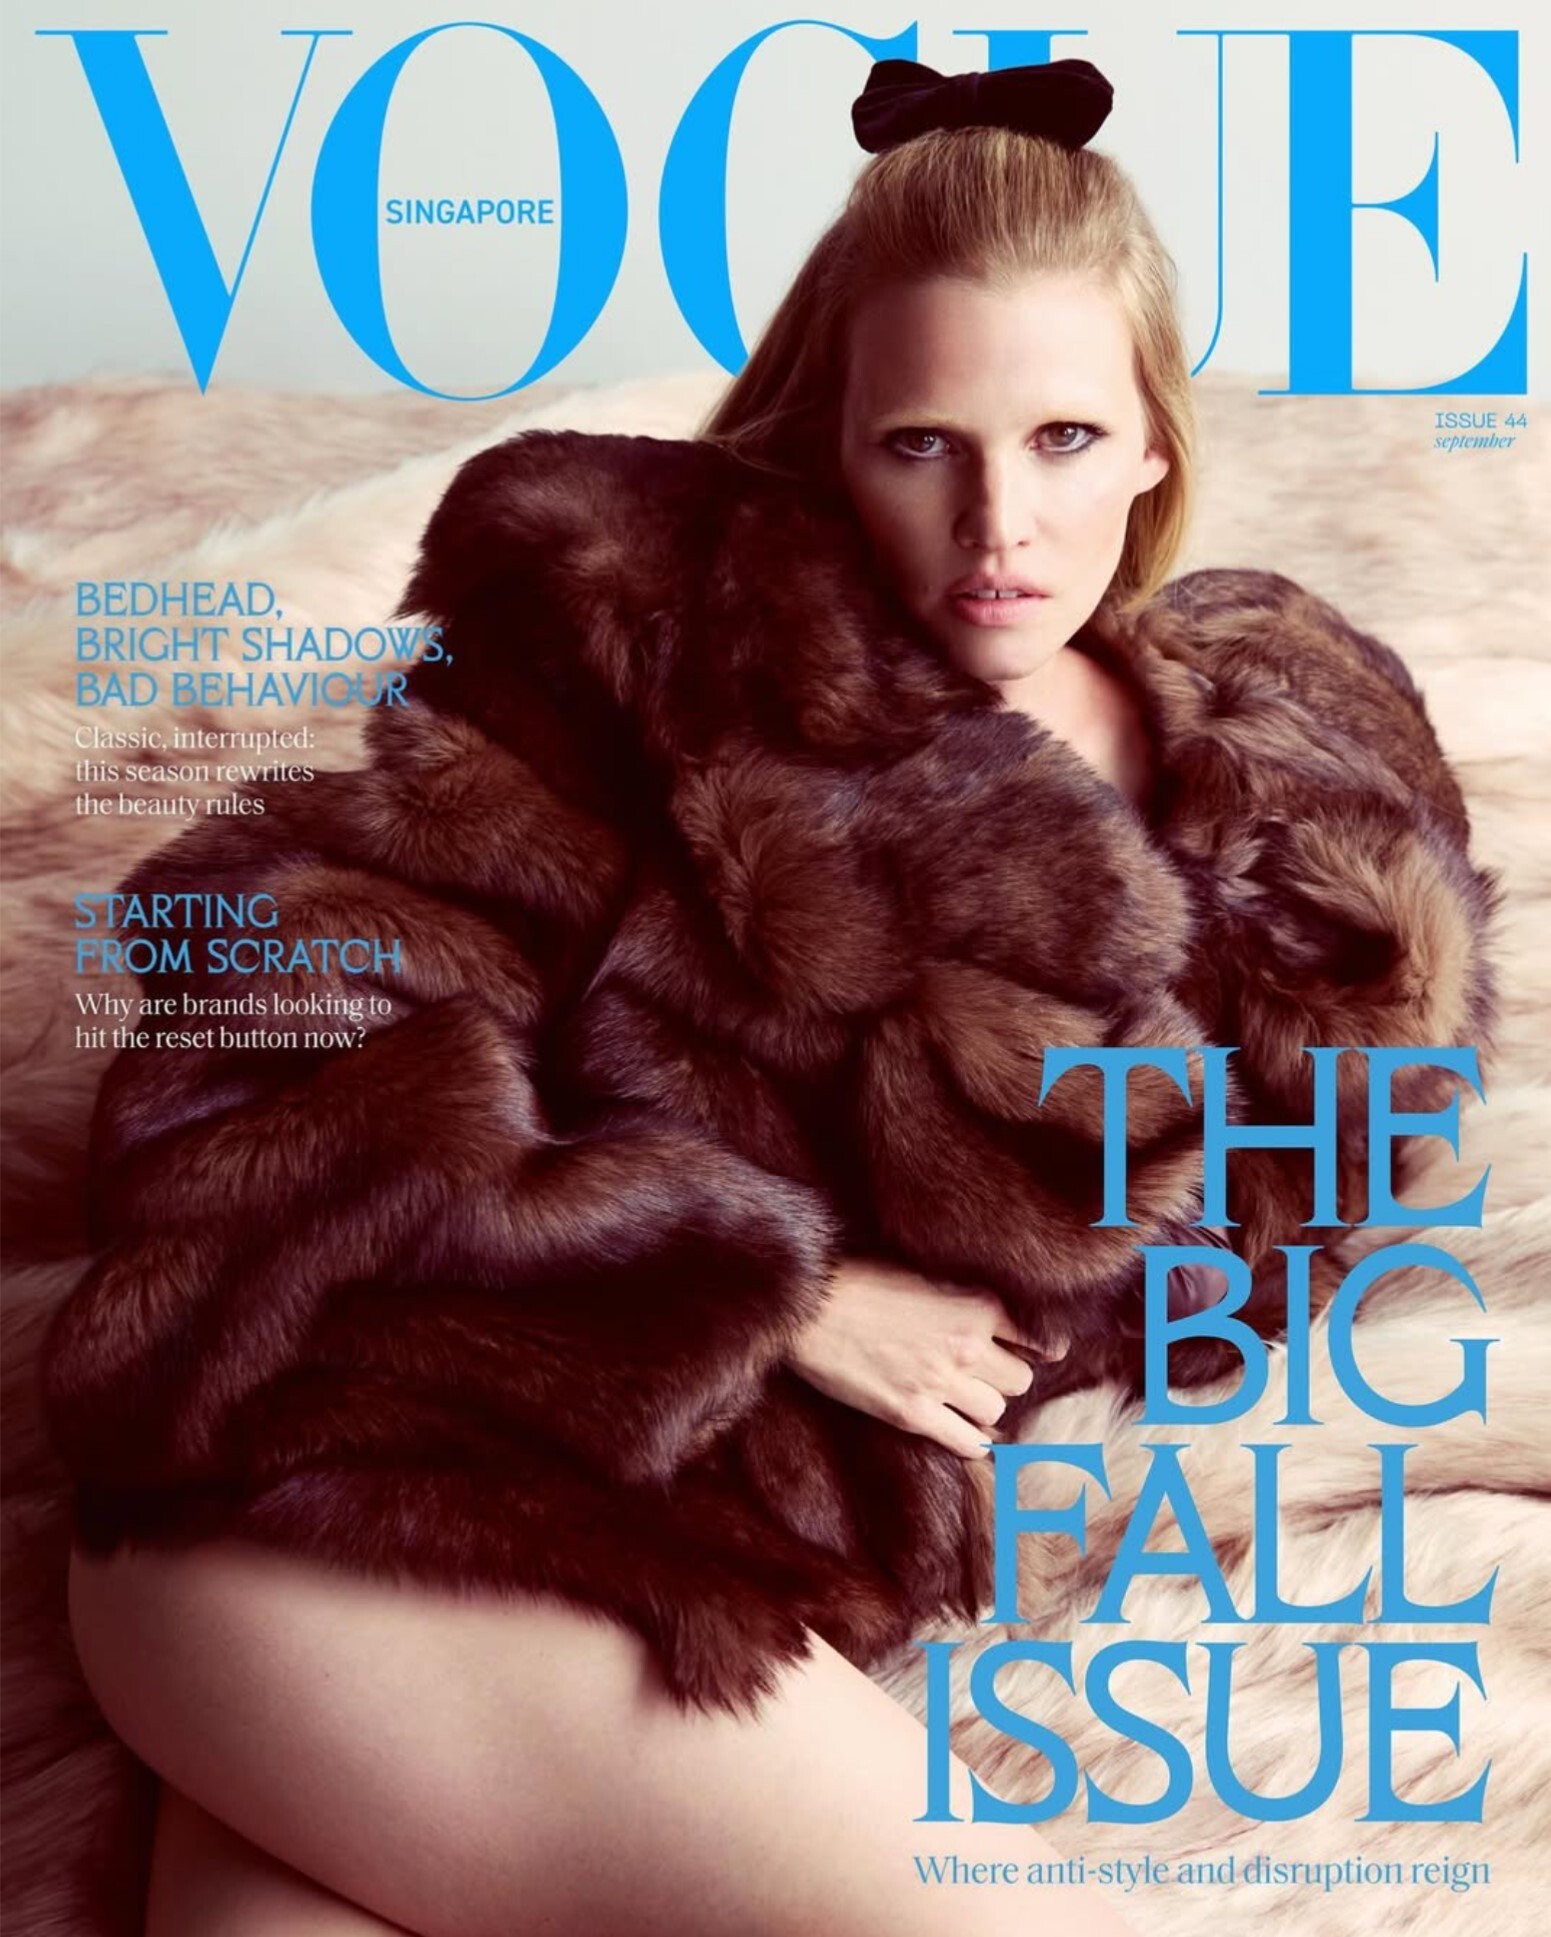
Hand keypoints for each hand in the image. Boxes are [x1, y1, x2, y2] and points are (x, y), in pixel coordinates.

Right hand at [787, 1257, 1056, 1459]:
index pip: (1038, 1340)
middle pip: (1019, 1381)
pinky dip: (970, 1442)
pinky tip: (963, 1434)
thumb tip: (996, 1319)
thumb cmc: (861, 1279)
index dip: (1037, 1350)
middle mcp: (967, 1345)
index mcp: (976, 1304)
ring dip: (982, 1408)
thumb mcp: (926, 1273)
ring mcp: (939, 1382)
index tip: (1033, 1356)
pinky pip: (965, 1442)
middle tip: (982, 1375)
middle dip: (1003, 1379)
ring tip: (962, 1399)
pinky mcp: (912, 1413)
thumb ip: (966, 1296)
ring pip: (995, 1412)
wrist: (809, 1305)